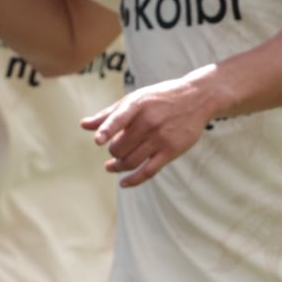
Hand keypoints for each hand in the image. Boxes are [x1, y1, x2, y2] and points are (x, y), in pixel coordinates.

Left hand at [83, 68, 229, 186]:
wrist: (197, 99)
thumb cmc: (160, 98)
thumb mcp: (135, 99)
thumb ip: (109, 114)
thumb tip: (83, 125)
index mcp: (139, 105)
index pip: (120, 118)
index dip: (107, 130)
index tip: (98, 141)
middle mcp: (150, 122)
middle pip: (121, 146)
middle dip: (113, 152)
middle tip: (115, 149)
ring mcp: (161, 138)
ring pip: (131, 161)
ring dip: (118, 166)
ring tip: (112, 165)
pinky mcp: (171, 151)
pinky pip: (148, 171)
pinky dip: (133, 180)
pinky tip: (123, 183)